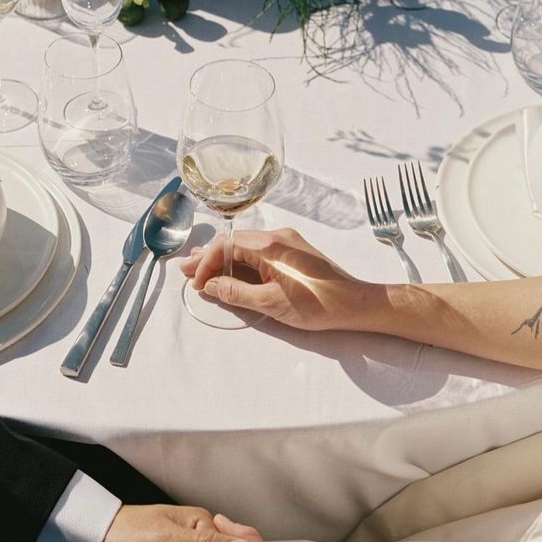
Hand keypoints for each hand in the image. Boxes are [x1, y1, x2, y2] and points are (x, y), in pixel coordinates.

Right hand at [181, 228, 370, 331]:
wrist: (355, 304)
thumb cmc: (317, 304)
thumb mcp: (271, 303)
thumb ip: (237, 292)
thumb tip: (211, 285)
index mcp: (270, 245)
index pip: (226, 246)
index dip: (206, 264)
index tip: (197, 284)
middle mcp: (277, 237)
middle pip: (233, 242)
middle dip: (208, 258)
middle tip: (186, 271)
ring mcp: (287, 243)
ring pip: (245, 247)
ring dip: (223, 260)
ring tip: (201, 271)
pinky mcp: (293, 253)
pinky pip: (258, 253)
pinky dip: (240, 263)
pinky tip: (230, 272)